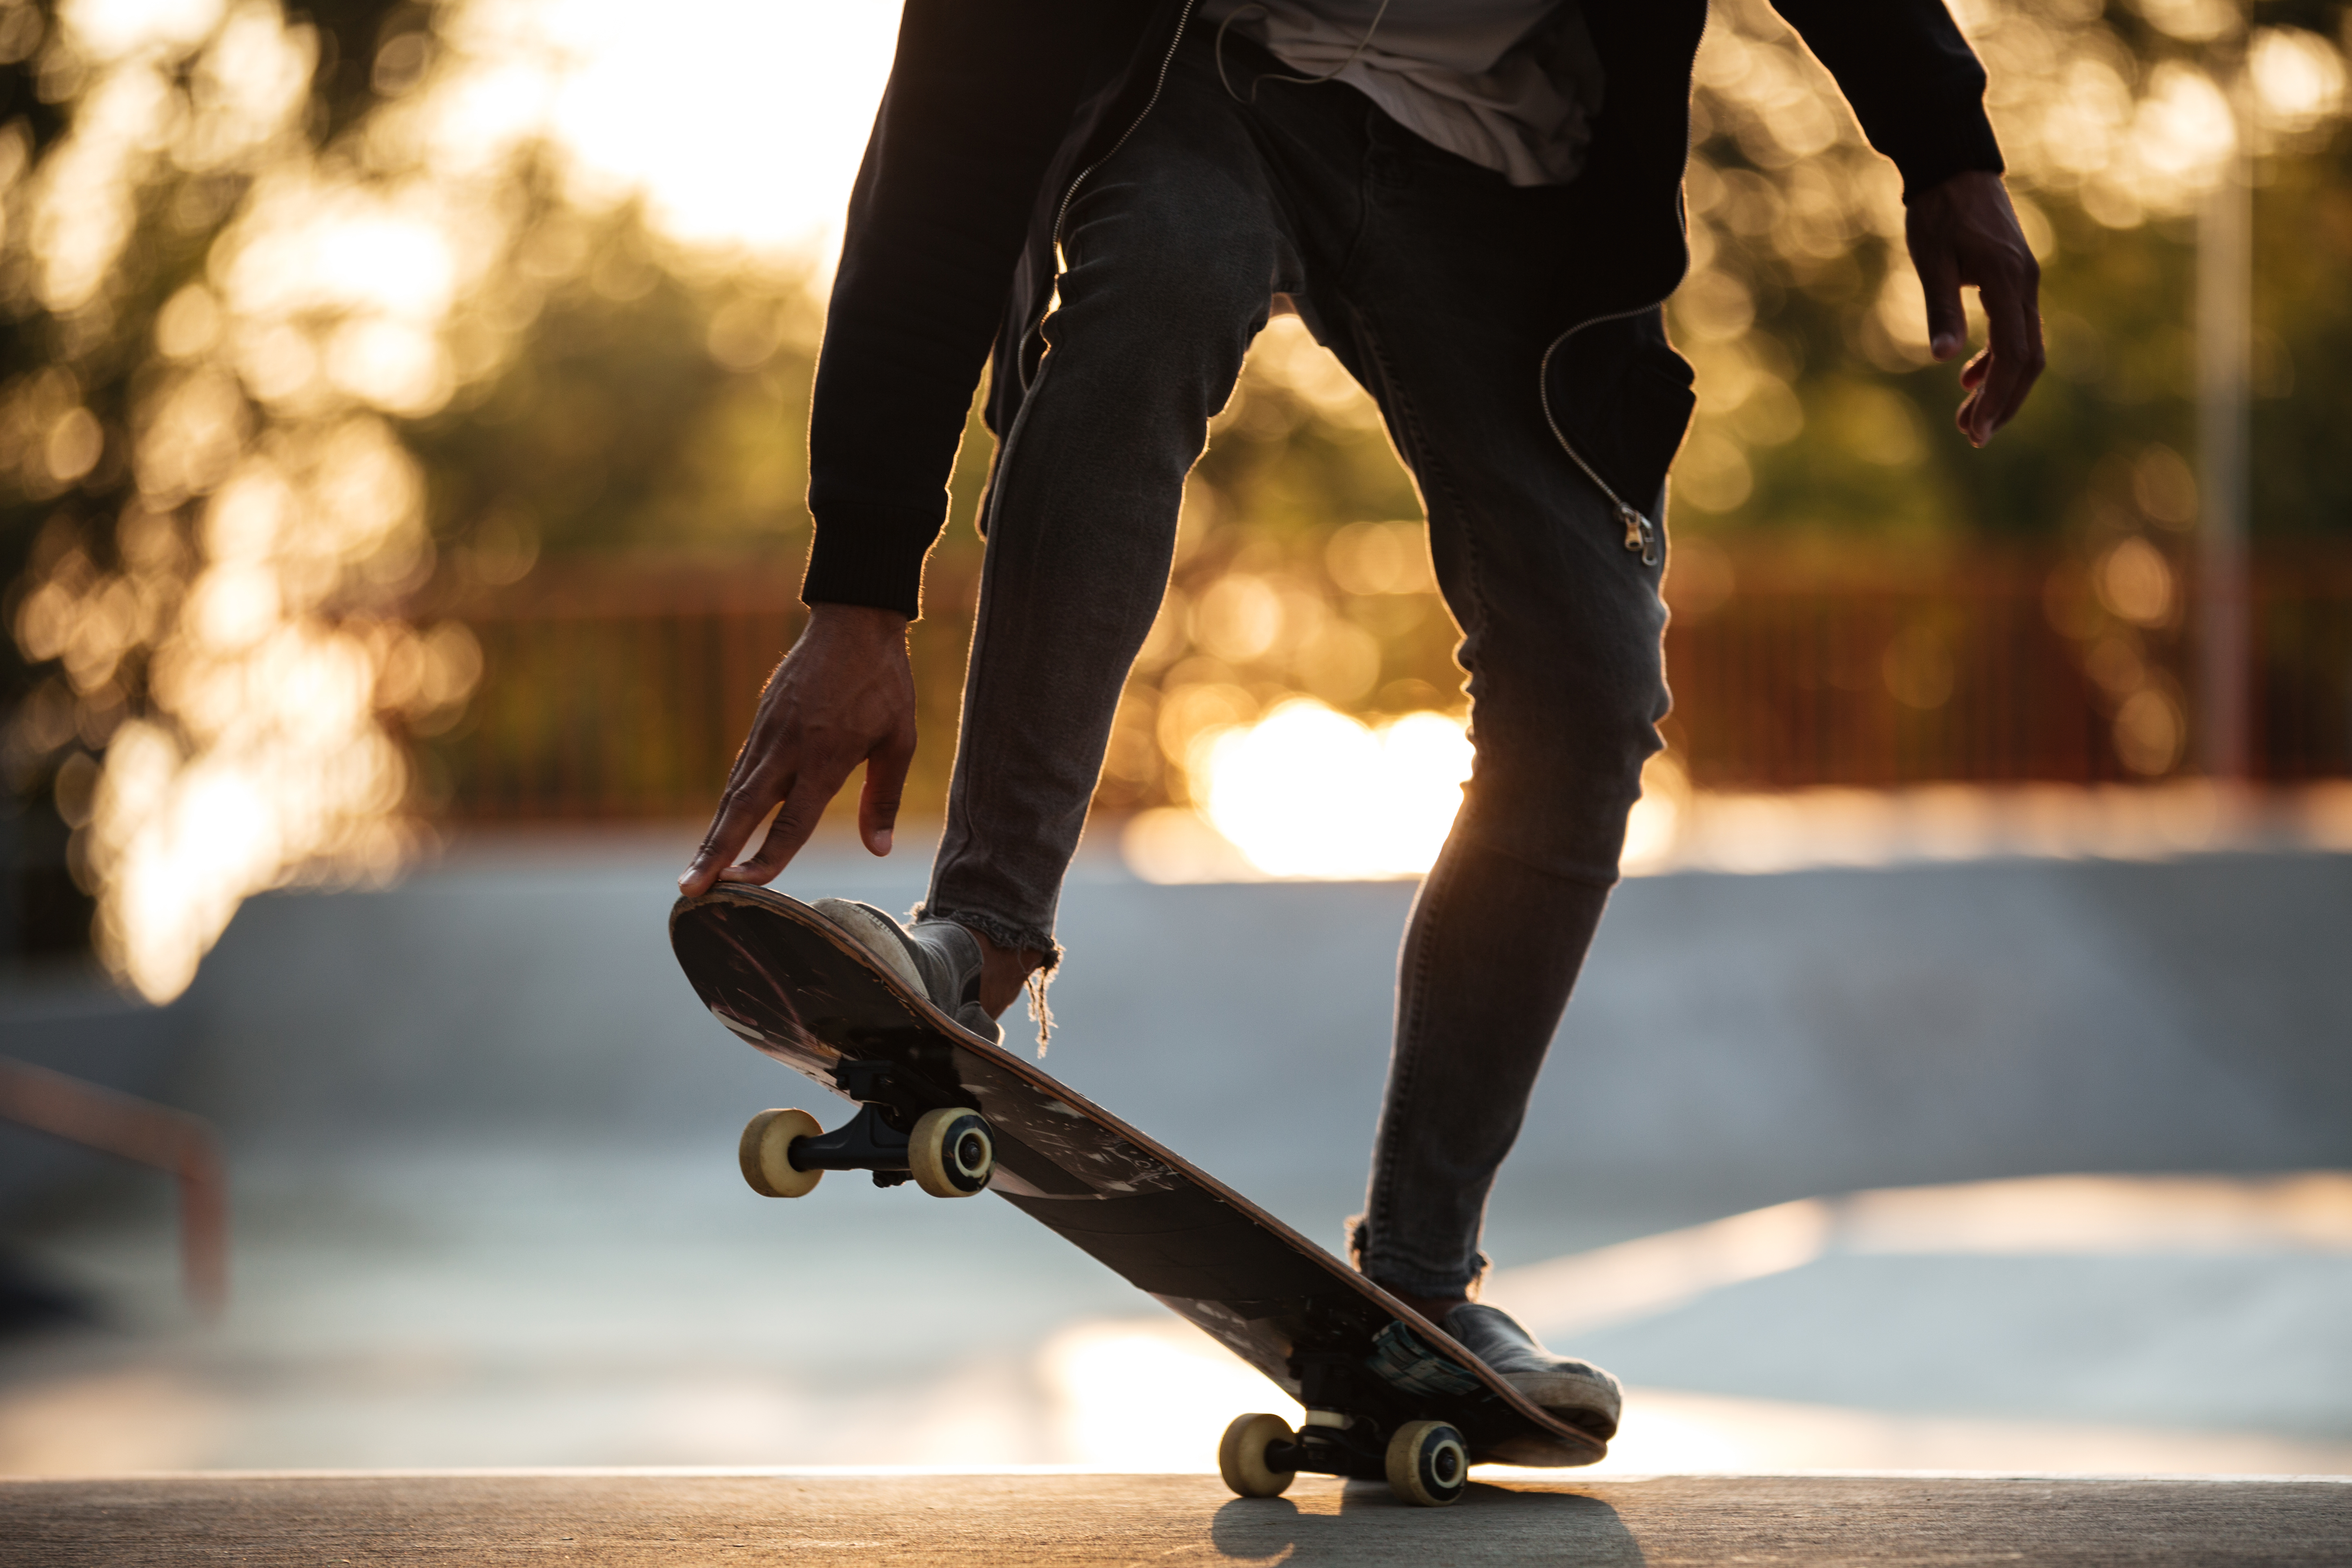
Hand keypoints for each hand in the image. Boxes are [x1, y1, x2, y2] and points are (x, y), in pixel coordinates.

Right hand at [679, 602, 915, 895]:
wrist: (853, 621)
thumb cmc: (884, 683)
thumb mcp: (900, 740)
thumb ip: (884, 797)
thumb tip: (878, 850)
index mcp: (826, 754)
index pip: (793, 818)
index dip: (769, 855)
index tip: (744, 886)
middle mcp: (788, 746)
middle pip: (745, 808)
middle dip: (715, 852)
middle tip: (689, 890)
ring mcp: (769, 731)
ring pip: (736, 791)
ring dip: (713, 834)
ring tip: (694, 874)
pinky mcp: (761, 720)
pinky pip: (742, 770)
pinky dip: (729, 804)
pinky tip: (720, 830)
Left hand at [1905, 170, 2044, 447]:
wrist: (1954, 168)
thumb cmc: (1938, 212)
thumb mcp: (1931, 261)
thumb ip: (1941, 309)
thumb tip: (1943, 360)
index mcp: (2009, 283)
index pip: (2013, 355)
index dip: (1998, 399)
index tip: (1977, 433)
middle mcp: (2025, 286)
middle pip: (2027, 360)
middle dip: (2003, 402)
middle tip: (1974, 437)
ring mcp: (2023, 283)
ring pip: (2023, 348)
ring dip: (1998, 386)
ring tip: (1968, 420)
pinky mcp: (2013, 279)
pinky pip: (2014, 330)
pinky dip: (1994, 359)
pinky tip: (1968, 378)